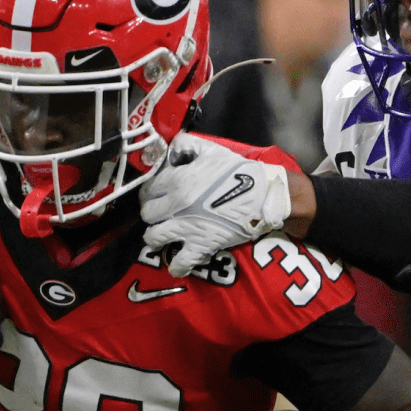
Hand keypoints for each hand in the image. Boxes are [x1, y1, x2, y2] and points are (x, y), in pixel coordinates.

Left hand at [139, 132, 291, 276]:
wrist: (262, 195)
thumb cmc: (238, 171)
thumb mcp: (211, 150)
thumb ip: (187, 144)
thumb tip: (171, 148)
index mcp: (177, 180)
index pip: (149, 189)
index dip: (151, 192)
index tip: (155, 195)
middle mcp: (176, 205)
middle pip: (148, 213)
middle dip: (151, 213)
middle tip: (158, 214)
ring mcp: (186, 227)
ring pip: (154, 237)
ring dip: (154, 238)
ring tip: (158, 237)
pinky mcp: (201, 245)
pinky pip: (181, 261)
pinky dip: (176, 266)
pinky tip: (176, 266)